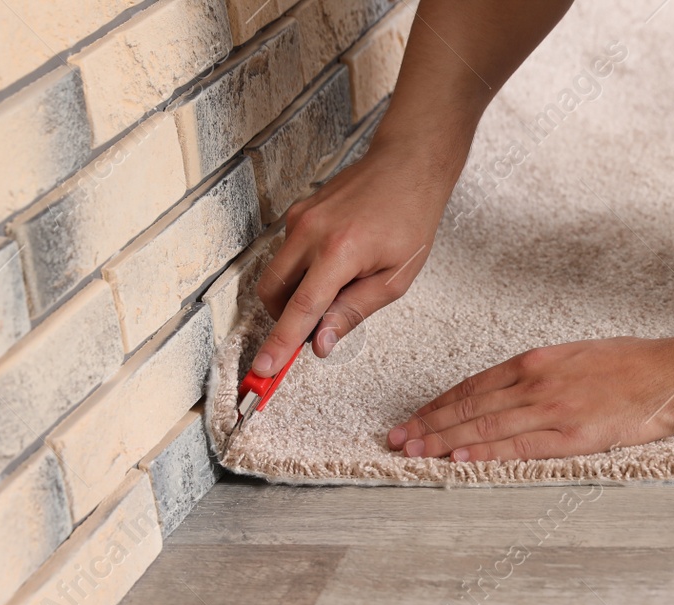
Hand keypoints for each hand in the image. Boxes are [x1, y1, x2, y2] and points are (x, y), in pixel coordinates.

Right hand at [251, 142, 453, 374]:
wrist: (407, 165)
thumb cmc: (410, 219)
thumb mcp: (395, 279)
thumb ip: (354, 312)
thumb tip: (319, 343)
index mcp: (340, 251)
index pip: (301, 308)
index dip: (280, 343)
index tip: (263, 369)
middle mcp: (311, 231)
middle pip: (273, 293)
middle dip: (285, 318)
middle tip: (315, 328)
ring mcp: (300, 218)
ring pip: (277, 274)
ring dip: (296, 294)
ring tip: (339, 288)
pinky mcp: (298, 212)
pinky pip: (288, 254)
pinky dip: (302, 271)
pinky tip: (336, 264)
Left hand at [386, 335, 673, 460]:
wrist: (673, 374)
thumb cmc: (631, 366)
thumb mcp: (576, 356)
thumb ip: (540, 373)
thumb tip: (509, 390)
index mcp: (535, 360)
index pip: (472, 385)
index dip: (437, 404)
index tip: (413, 418)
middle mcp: (535, 382)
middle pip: (468, 405)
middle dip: (427, 423)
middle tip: (395, 439)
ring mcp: (552, 408)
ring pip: (484, 426)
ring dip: (444, 441)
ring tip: (413, 452)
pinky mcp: (572, 434)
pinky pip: (518, 446)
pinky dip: (485, 453)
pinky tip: (459, 460)